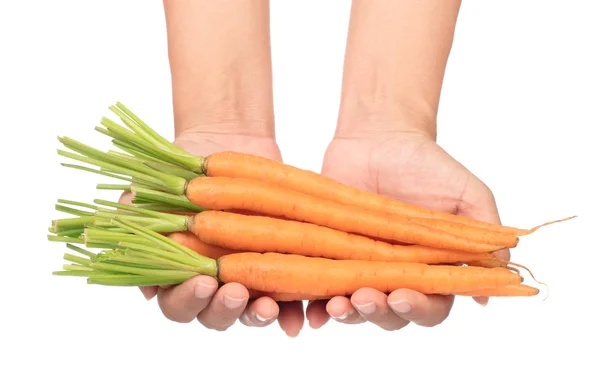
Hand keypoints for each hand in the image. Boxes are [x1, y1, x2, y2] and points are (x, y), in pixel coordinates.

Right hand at [121, 130, 305, 335]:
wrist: (224, 146)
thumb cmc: (181, 171)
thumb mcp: (150, 186)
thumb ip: (134, 213)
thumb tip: (129, 238)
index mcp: (177, 274)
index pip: (176, 302)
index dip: (188, 298)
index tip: (204, 280)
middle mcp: (211, 285)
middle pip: (213, 315)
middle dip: (224, 309)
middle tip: (235, 292)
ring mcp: (245, 278)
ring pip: (250, 312)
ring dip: (258, 315)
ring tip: (268, 305)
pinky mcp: (276, 267)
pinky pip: (287, 298)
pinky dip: (294, 311)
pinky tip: (303, 315)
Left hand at [305, 130, 508, 330]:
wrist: (378, 137)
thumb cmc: (427, 166)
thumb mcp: (467, 194)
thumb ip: (485, 234)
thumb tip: (496, 284)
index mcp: (432, 269)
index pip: (431, 305)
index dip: (419, 309)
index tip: (404, 296)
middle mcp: (396, 274)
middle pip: (390, 314)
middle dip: (378, 313)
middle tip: (365, 298)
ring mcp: (361, 266)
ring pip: (354, 307)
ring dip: (345, 314)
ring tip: (336, 305)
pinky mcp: (329, 255)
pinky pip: (319, 287)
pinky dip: (312, 305)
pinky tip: (310, 311)